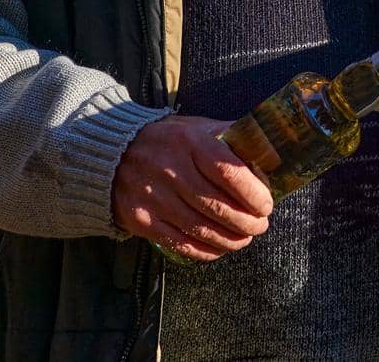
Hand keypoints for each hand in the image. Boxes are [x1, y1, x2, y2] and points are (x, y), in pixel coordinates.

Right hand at [112, 115, 272, 261]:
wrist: (110, 155)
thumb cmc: (167, 141)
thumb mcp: (196, 127)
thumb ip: (230, 136)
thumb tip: (268, 150)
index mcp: (189, 142)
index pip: (229, 172)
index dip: (253, 193)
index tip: (266, 205)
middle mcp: (170, 170)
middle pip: (217, 206)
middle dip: (247, 221)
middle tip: (261, 225)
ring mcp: (154, 198)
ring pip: (202, 228)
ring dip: (230, 239)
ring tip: (245, 238)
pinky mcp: (142, 220)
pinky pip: (181, 243)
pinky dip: (205, 250)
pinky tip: (220, 248)